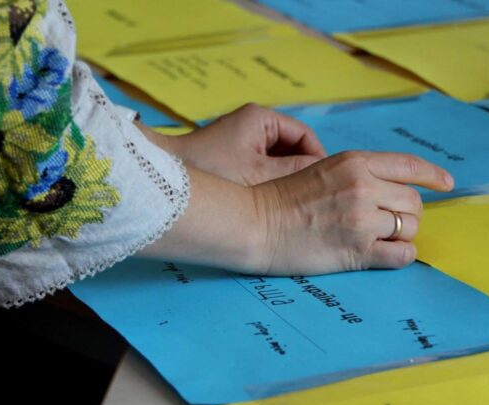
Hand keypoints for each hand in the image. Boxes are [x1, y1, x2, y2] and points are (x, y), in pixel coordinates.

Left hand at [153, 103, 326, 185]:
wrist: (164, 181)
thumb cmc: (210, 171)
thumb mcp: (259, 174)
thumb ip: (295, 172)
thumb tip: (324, 174)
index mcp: (262, 119)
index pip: (305, 136)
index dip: (318, 160)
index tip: (324, 185)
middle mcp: (253, 124)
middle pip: (293, 147)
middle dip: (301, 171)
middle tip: (308, 196)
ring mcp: (242, 140)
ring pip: (278, 159)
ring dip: (285, 178)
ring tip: (290, 200)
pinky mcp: (233, 156)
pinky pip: (262, 166)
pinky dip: (269, 181)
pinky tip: (270, 201)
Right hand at [251, 151, 453, 274]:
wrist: (255, 223)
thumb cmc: (282, 198)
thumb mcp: (322, 169)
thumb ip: (358, 173)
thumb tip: (392, 189)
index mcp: (355, 162)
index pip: (409, 165)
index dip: (433, 175)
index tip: (446, 184)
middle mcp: (364, 187)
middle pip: (414, 202)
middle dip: (408, 213)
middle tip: (390, 223)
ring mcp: (362, 219)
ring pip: (410, 228)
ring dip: (402, 235)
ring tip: (380, 239)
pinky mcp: (357, 251)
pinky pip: (401, 255)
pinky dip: (401, 256)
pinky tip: (387, 255)